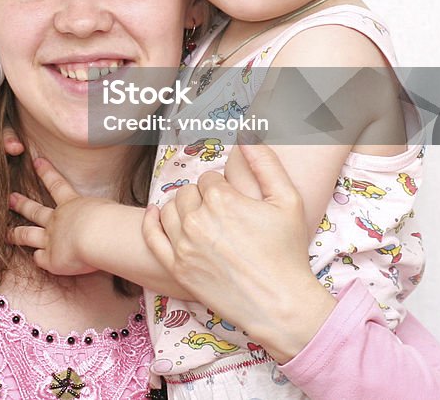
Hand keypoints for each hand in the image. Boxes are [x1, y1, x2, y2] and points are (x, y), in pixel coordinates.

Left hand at [7, 157, 110, 275]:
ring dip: (16, 234)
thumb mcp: (108, 208)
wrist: (97, 235)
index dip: (47, 172)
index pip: (57, 185)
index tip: (36, 161)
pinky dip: (38, 258)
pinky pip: (39, 259)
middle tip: (10, 197)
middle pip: (35, 211)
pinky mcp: (50, 259)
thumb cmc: (110, 220)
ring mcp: (50, 239)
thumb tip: (120, 215)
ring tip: (6, 234)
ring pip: (28, 235)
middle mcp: (56, 220)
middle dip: (22, 204)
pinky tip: (39, 259)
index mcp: (72, 205)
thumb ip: (106, 211)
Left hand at [141, 142, 333, 361]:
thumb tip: (247, 135)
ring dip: (182, 209)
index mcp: (221, 199)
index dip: (223, 188)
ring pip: (170, 209)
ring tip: (200, 218)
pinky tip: (155, 214)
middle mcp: (197, 219)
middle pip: (188, 192)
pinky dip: (151, 222)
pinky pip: (152, 236)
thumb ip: (266, 163)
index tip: (235, 202)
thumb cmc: (287, 253)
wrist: (281, 305)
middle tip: (221, 214)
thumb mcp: (287, 201)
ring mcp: (184, 245)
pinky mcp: (177, 267)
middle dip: (203, 197)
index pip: (210, 178)